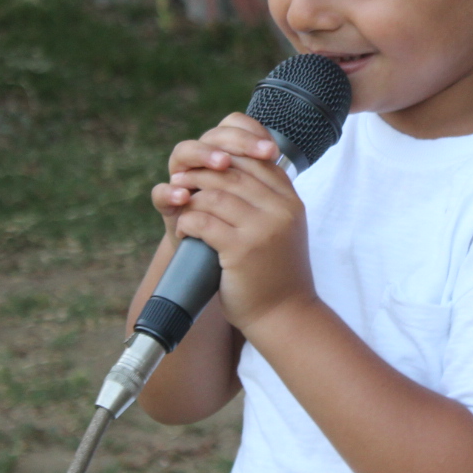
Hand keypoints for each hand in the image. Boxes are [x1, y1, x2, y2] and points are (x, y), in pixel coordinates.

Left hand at [154, 113, 313, 332]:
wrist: (285, 315)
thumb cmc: (276, 273)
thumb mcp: (282, 230)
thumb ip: (267, 201)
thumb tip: (231, 171)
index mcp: (291, 201)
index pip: (257, 161)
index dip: (227, 157)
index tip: (205, 164)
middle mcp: (281, 209)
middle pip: (233, 173)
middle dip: (202, 173)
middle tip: (181, 180)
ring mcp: (263, 228)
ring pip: (215, 194)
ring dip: (191, 197)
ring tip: (181, 205)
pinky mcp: (241, 249)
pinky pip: (204, 221)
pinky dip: (188, 222)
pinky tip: (184, 230)